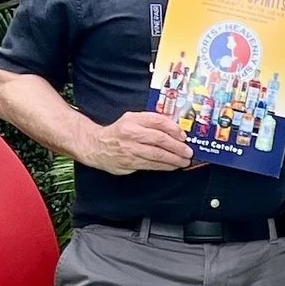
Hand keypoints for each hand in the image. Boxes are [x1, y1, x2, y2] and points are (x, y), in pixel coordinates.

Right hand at [78, 110, 192, 175]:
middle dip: (177, 147)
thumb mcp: (132, 119)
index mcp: (133, 119)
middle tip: (188, 152)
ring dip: (173, 159)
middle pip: (159, 139)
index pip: (158, 121)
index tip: (184, 136)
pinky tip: (172, 166)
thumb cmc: (118, 132)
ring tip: (184, 161)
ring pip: (156, 154)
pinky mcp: (129, 162)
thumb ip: (150, 122)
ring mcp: (129, 149)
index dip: (174, 129)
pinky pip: (150, 165)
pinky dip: (164, 166)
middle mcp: (131, 133)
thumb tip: (175, 129)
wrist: (96, 145)